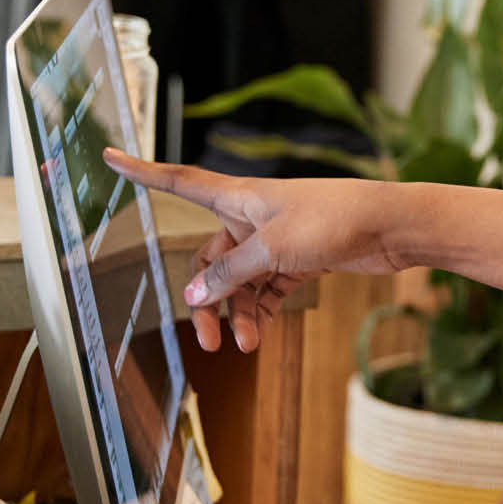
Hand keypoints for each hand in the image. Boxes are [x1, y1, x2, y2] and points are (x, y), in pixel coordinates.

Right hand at [101, 150, 406, 351]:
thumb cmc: (333, 219)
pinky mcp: (296, 260)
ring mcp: (273, 239)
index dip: (143, 172)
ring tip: (244, 345)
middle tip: (207, 339)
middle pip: (210, 259)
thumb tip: (194, 297)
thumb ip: (230, 274)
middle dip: (206, 299)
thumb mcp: (273, 248)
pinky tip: (257, 336)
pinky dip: (259, 313)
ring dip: (237, 314)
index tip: (111, 158)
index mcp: (238, 197)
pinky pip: (264, 290)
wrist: (390, 227)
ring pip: (238, 281)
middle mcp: (251, 216)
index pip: (179, 181)